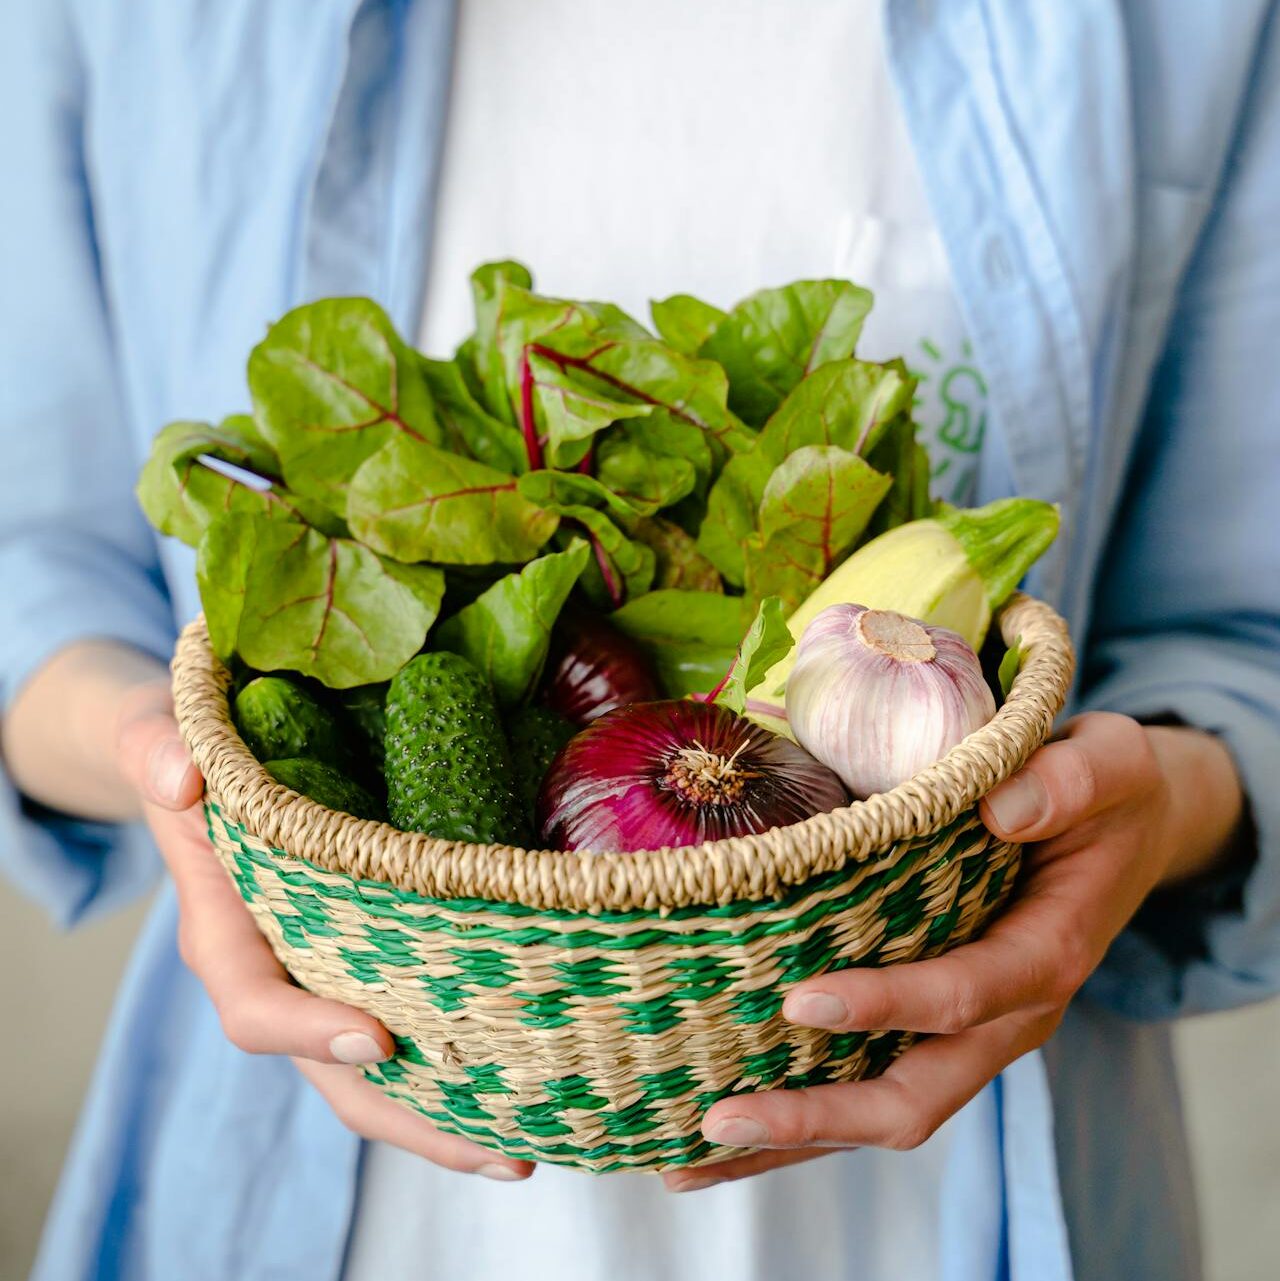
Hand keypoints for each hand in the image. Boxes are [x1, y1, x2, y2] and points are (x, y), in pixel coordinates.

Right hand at [114, 677, 533, 1181]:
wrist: (202, 765)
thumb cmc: (191, 753)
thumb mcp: (158, 738)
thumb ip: (159, 751)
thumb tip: (183, 776)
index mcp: (225, 935)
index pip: (254, 1005)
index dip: (306, 1030)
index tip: (374, 1038)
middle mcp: (280, 976)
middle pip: (337, 1074)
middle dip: (414, 1119)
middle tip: (504, 1149)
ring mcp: (328, 980)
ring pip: (383, 1071)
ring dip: (451, 1112)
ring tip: (532, 1137)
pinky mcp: (372, 963)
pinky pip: (413, 1022)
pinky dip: (460, 1060)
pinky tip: (529, 1075)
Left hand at [664, 712, 1243, 1191]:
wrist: (1123, 831)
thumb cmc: (1104, 794)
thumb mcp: (1106, 766)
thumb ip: (1066, 783)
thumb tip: (1000, 807)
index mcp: (1046, 955)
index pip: (964, 996)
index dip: (888, 1007)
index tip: (803, 1003)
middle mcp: (1006, 1016)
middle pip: (913, 1097)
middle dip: (816, 1118)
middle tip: (717, 1120)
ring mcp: (969, 1033)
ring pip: (883, 1111)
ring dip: (792, 1140)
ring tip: (689, 1158)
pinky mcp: (936, 1027)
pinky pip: (872, 1083)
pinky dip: (804, 1113)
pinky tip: (731, 1119)